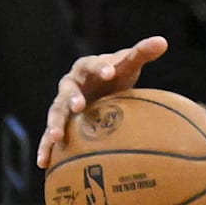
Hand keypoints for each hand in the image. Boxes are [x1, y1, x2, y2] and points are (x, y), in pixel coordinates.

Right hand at [36, 36, 168, 167]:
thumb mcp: (127, 63)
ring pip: (56, 113)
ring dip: (55, 124)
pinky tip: (42, 163)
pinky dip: (46, 147)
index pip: (92, 64)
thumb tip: (163, 41)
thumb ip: (142, 53)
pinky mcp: (61, 122)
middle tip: (78, 106)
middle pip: (68, 90)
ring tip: (56, 137)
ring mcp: (62, 104)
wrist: (99, 87)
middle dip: (72, 98)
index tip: (109, 72)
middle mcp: (70, 84)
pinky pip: (49, 136)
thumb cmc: (115, 74)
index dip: (100, 67)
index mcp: (86, 67)